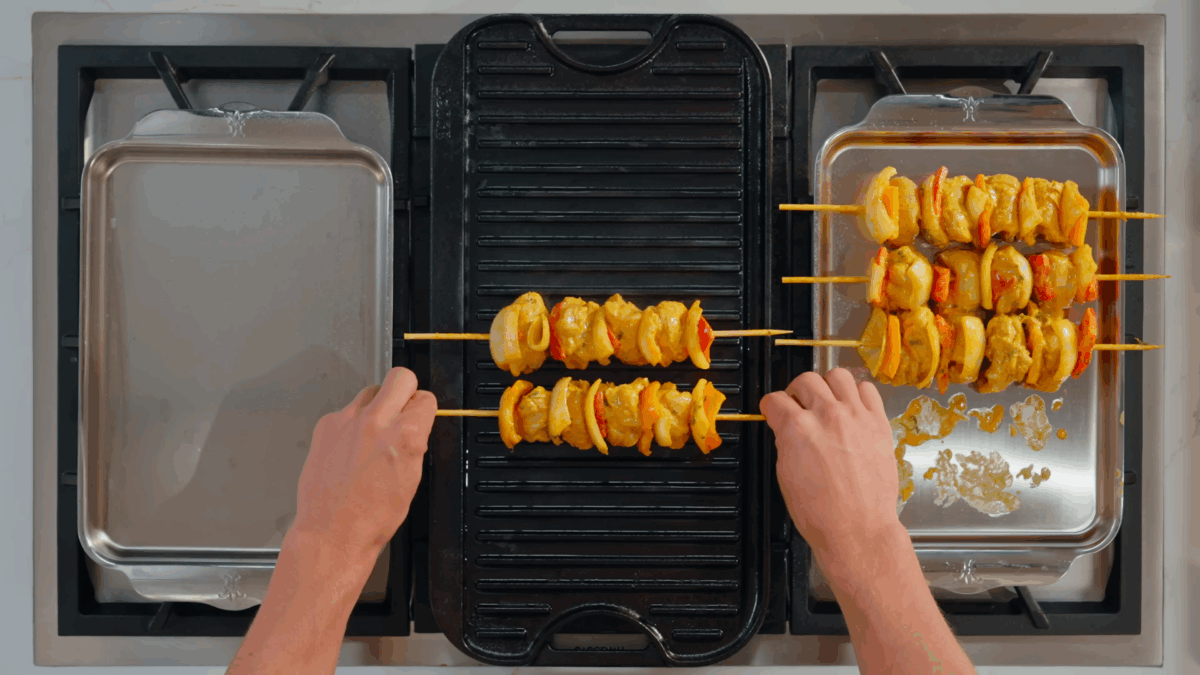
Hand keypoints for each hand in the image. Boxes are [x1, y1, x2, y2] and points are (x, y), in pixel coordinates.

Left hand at [289, 367, 436, 556]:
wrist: (333, 531)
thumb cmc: (372, 516)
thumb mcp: (412, 478)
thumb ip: (415, 442)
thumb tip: (415, 424)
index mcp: (406, 435)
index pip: (425, 398)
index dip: (424, 410)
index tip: (420, 417)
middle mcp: (376, 421)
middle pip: (401, 376)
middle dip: (406, 390)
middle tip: (402, 409)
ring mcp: (348, 420)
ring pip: (371, 390)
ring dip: (378, 405)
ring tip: (374, 433)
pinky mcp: (326, 425)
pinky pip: (347, 411)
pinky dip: (353, 424)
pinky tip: (352, 448)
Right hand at [760, 369, 898, 559]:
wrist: (858, 529)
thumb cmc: (819, 512)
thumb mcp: (785, 475)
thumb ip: (786, 442)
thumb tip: (787, 428)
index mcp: (797, 428)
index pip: (775, 400)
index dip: (771, 407)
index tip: (774, 412)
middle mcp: (827, 415)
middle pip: (805, 380)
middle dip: (796, 392)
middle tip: (799, 406)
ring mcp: (856, 416)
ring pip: (838, 375)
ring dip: (827, 385)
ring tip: (827, 401)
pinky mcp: (879, 423)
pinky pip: (868, 390)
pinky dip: (857, 394)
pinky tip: (852, 408)